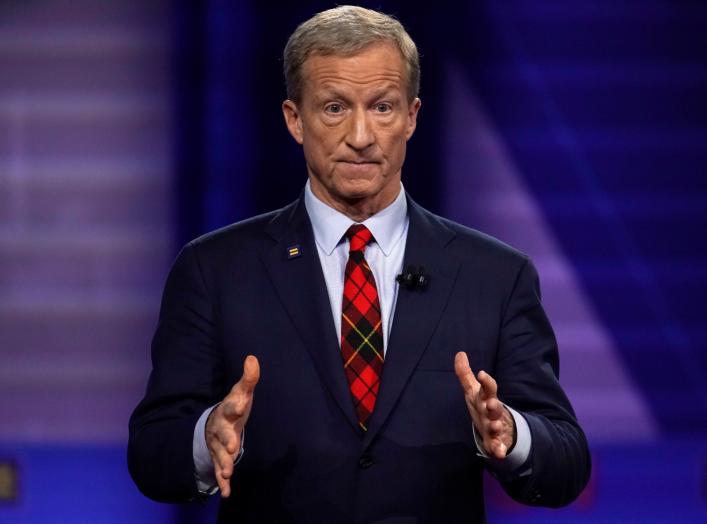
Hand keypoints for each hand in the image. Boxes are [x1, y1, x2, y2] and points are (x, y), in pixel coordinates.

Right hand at [205, 355, 259, 496]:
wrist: (214, 424)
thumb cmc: (234, 407)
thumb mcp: (241, 392)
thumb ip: (249, 378)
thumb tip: (252, 358)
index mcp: (228, 409)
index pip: (231, 405)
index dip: (236, 404)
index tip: (242, 403)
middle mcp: (220, 428)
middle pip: (222, 434)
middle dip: (226, 440)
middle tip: (232, 447)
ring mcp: (218, 444)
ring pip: (219, 454)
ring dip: (223, 463)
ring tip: (228, 471)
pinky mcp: (219, 458)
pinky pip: (219, 470)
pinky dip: (222, 481)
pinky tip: (226, 491)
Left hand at [454, 351, 514, 458]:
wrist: (499, 427)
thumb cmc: (482, 404)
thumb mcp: (473, 390)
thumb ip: (465, 373)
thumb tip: (459, 353)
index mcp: (486, 398)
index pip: (489, 388)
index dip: (486, 381)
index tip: (482, 373)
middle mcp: (492, 411)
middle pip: (494, 407)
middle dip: (493, 405)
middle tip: (491, 404)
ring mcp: (496, 426)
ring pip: (497, 426)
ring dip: (496, 426)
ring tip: (495, 427)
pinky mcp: (496, 441)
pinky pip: (498, 446)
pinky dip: (499, 449)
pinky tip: (499, 453)